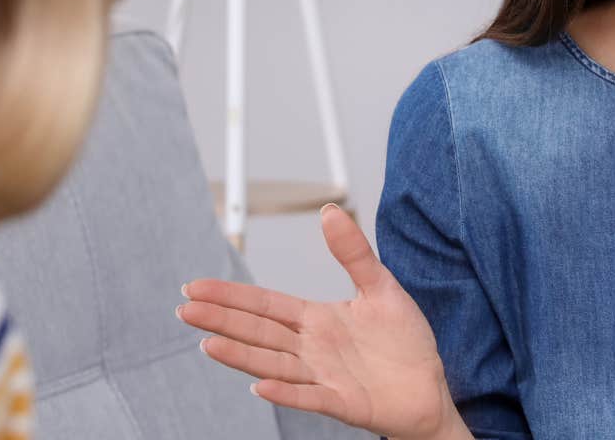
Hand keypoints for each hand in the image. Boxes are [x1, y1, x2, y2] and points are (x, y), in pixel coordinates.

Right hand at [179, 204, 466, 439]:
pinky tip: (260, 384)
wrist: (430, 389)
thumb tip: (328, 211)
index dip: (231, 296)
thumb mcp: (381, 287)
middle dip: (221, 320)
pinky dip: (286, 391)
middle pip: (259, 332)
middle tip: (184, 309)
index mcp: (316, 320)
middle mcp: (312, 349)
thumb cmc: (404, 342)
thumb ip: (353, 253)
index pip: (265, 305)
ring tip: (208, 343)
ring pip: (274, 363)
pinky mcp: (344, 402)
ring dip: (241, 355)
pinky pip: (310, 396)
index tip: (195, 287)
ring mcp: (324, 377)